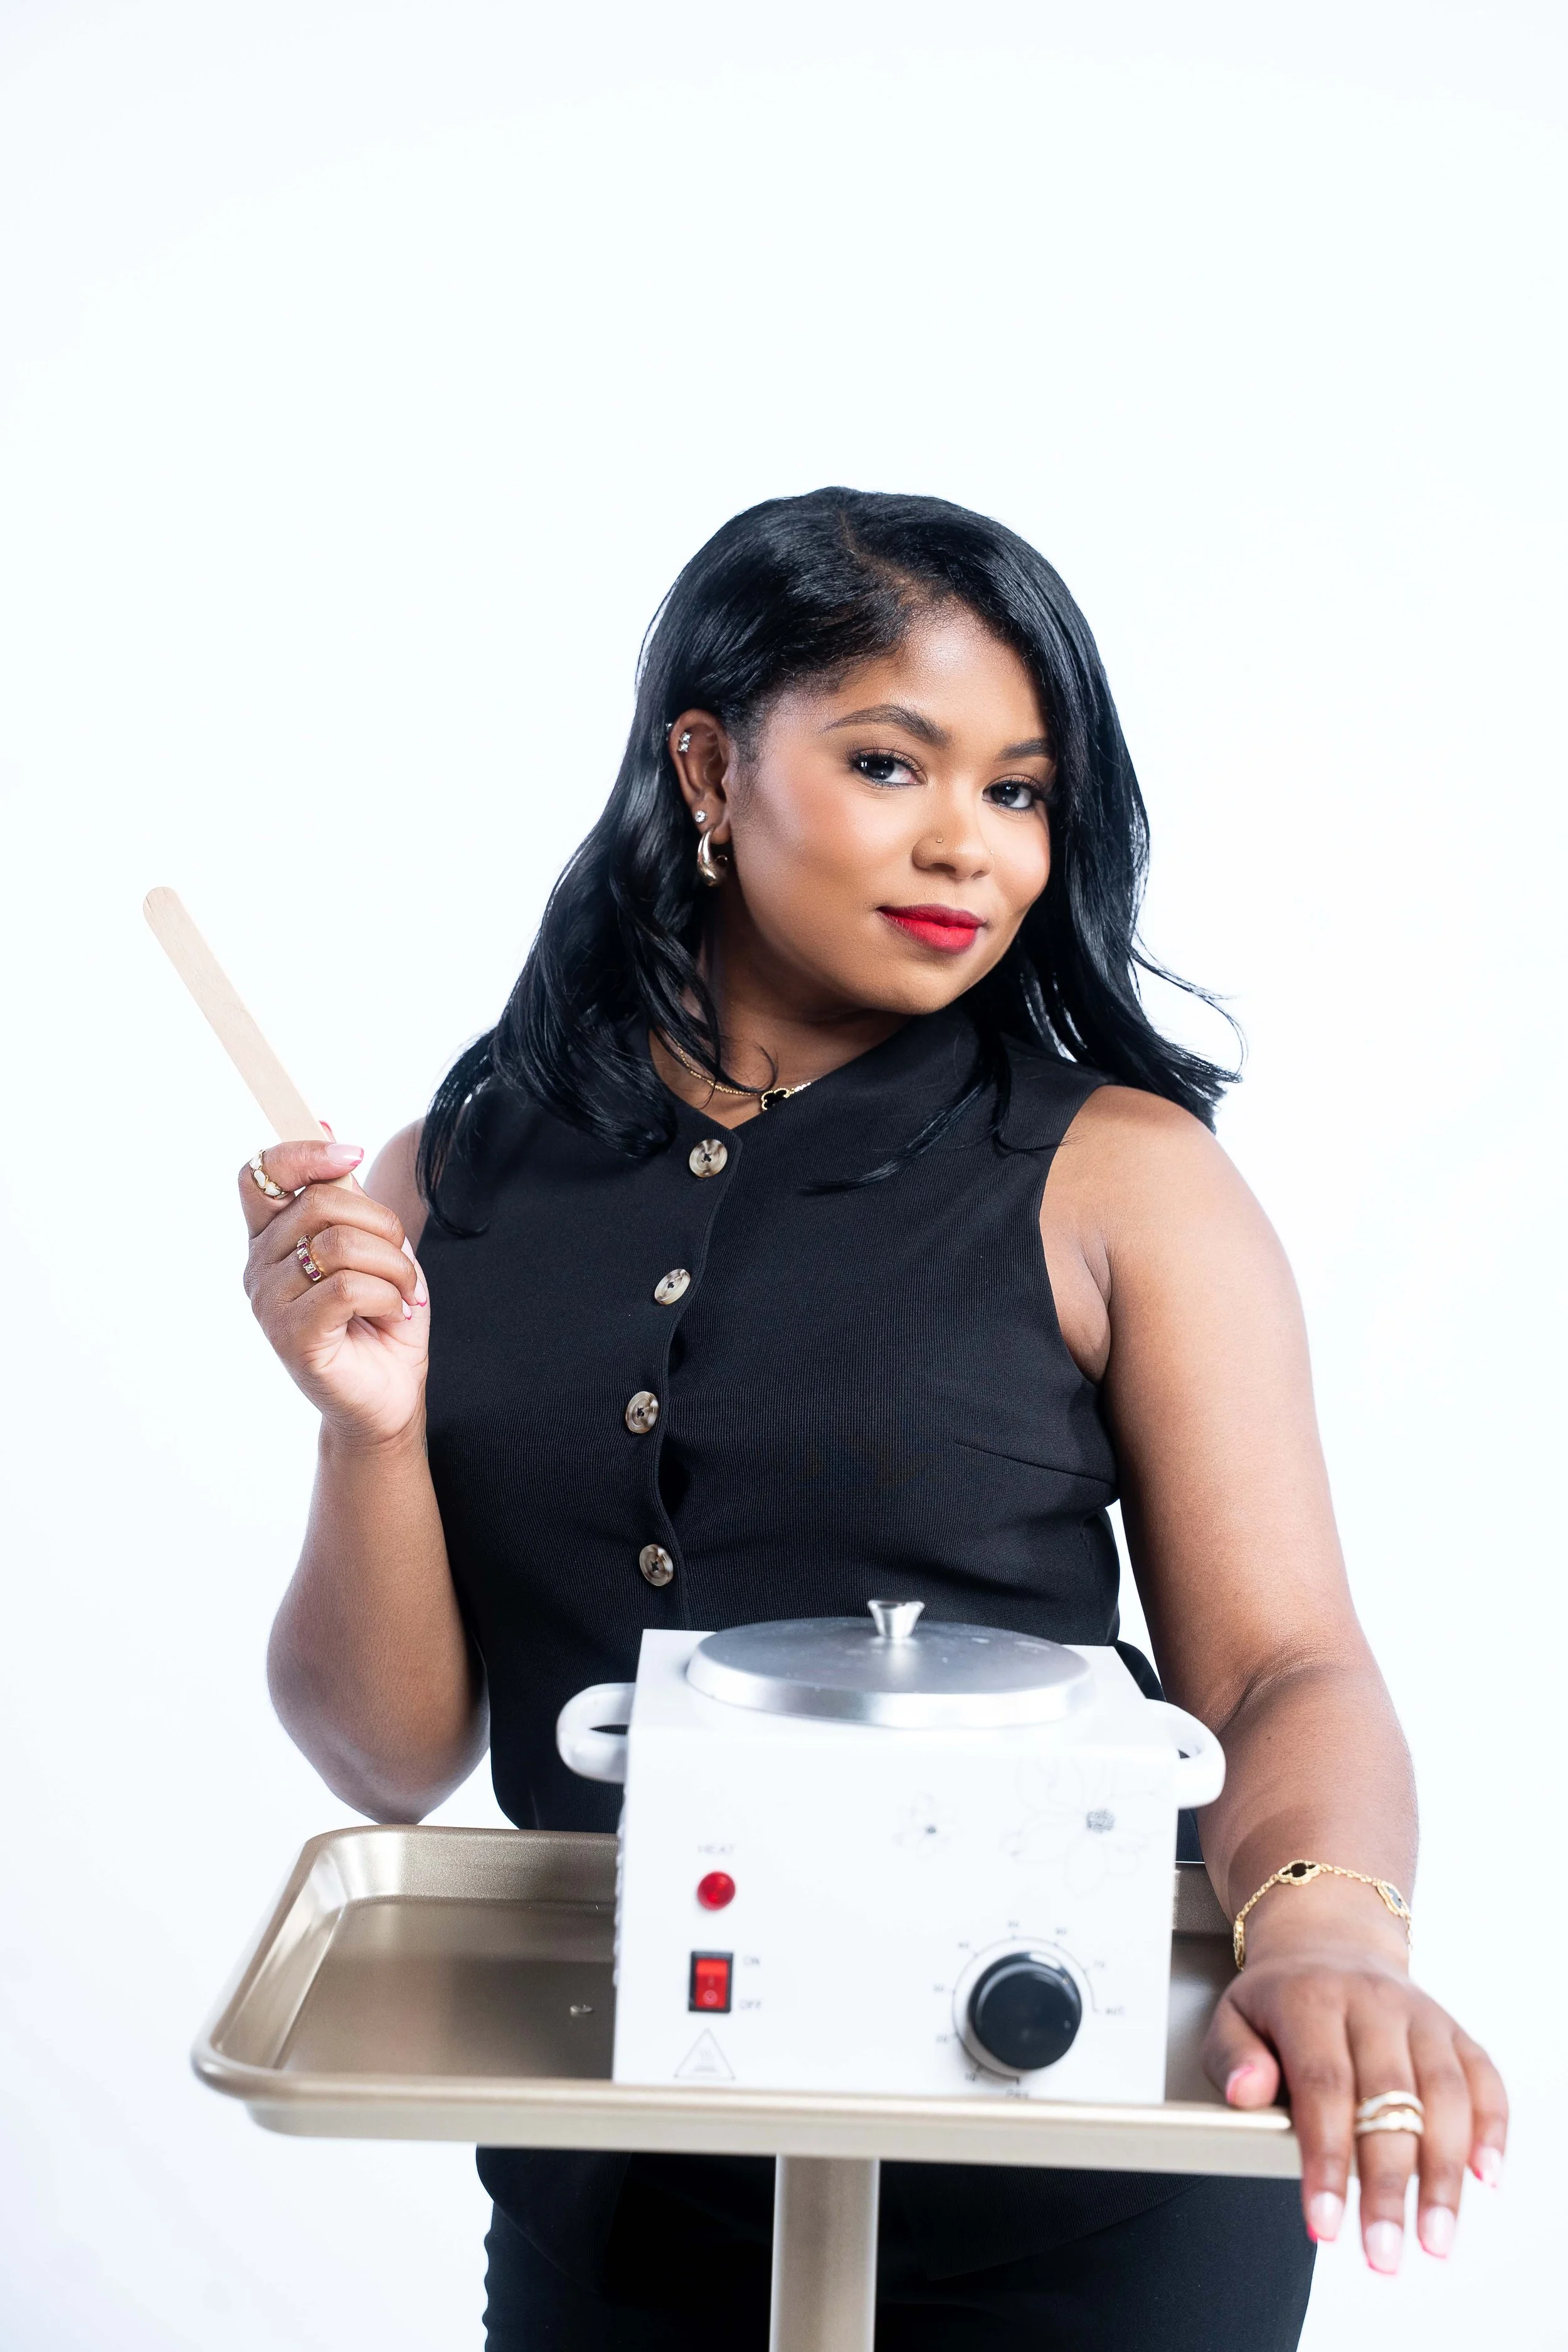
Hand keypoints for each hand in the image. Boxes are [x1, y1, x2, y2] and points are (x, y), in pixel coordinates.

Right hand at [239, 1139, 428, 1446]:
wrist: (389, 1394)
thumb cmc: (380, 1317)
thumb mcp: (372, 1242)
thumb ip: (344, 1192)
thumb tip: (322, 1122)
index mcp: (271, 1237)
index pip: (259, 1172)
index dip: (303, 1152)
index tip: (351, 1154)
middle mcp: (260, 1266)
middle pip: (319, 1202)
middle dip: (382, 1223)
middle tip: (400, 1261)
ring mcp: (269, 1303)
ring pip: (340, 1244)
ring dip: (392, 1266)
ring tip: (401, 1293)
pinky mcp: (291, 1336)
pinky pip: (347, 1288)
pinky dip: (388, 1296)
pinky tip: (393, 1315)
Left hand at [1204, 1893, 1506, 2271]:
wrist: (1328, 1937)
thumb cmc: (1279, 1996)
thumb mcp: (1233, 2015)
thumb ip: (1233, 2058)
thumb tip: (1249, 2093)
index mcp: (1311, 1998)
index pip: (1322, 2084)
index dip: (1324, 2159)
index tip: (1323, 2223)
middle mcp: (1372, 2003)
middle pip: (1387, 2099)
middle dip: (1386, 2185)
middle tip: (1383, 2252)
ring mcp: (1420, 2015)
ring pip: (1443, 2095)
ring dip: (1443, 2175)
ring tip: (1435, 2238)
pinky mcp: (1454, 2029)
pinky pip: (1483, 2079)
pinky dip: (1491, 2129)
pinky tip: (1485, 2177)